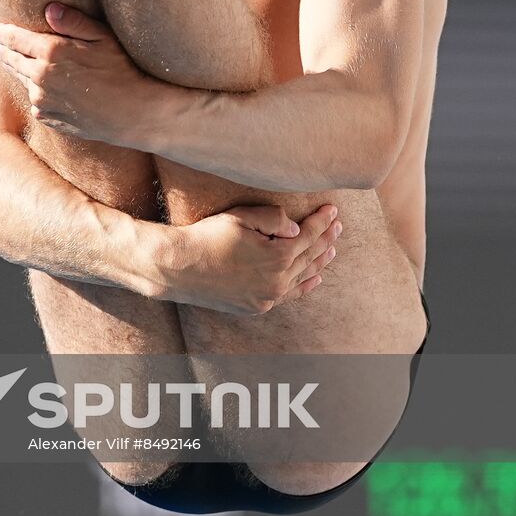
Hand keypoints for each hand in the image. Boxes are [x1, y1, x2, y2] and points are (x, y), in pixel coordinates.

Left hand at [0, 2, 153, 143]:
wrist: (134, 113)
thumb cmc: (123, 70)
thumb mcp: (103, 38)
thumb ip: (73, 22)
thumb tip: (49, 9)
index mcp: (52, 52)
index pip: (16, 39)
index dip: (3, 33)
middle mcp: (41, 77)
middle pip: (13, 61)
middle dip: (3, 52)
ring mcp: (43, 100)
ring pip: (23, 82)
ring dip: (19, 73)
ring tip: (16, 65)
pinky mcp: (50, 118)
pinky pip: (36, 103)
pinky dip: (37, 95)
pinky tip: (44, 92)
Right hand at [157, 203, 341, 315]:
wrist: (177, 268)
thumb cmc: (206, 237)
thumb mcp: (240, 217)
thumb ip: (273, 219)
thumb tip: (297, 229)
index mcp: (277, 257)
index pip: (309, 236)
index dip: (322, 221)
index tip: (332, 209)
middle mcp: (277, 282)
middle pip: (310, 257)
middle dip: (326, 239)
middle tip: (337, 225)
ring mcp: (267, 297)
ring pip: (303, 278)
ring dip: (319, 261)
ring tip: (332, 249)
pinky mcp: (256, 306)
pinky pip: (288, 295)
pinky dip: (304, 285)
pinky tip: (314, 277)